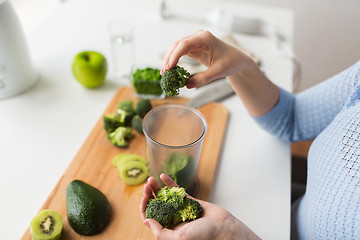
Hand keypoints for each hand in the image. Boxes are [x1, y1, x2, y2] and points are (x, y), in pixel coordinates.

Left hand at [140, 174, 260, 239]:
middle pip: (156, 205)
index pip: (150, 217)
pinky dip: (169, 183)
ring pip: (164, 196)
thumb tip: (147, 221)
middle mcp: (172, 219)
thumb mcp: (179, 239)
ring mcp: (180, 209)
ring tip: (151, 180)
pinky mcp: (189, 201)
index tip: (144, 197)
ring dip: (157, 187)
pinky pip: (177, 191)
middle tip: (147, 185)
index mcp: (168, 229)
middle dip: (149, 194)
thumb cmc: (204, 237)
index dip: (145, 207)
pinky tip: (163, 176)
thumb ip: (161, 233)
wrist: (223, 229)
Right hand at [161, 30, 254, 88]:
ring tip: (165, 73)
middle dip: (169, 58)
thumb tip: (187, 85)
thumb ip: (203, 79)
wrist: (236, 60)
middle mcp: (198, 36)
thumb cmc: (231, 62)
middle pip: (177, 44)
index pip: (185, 44)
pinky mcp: (193, 47)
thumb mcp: (218, 72)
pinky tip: (171, 70)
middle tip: (164, 73)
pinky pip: (180, 52)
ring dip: (169, 59)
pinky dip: (174, 61)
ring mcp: (194, 41)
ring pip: (176, 48)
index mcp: (205, 38)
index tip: (169, 67)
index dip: (175, 55)